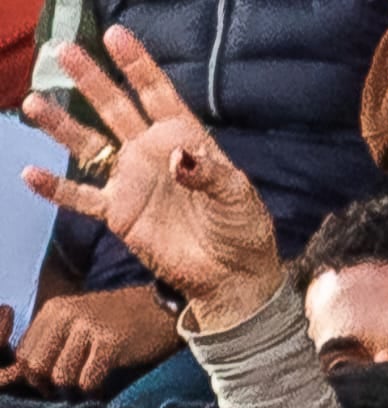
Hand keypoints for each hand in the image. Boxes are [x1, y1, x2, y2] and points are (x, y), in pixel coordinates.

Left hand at [0, 287, 177, 395]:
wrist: (166, 309)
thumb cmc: (127, 320)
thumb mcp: (83, 320)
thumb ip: (59, 338)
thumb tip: (37, 373)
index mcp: (55, 309)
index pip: (25, 351)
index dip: (35, 376)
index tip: (53, 386)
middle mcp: (66, 315)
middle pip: (37, 366)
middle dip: (50, 386)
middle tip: (70, 393)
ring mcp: (88, 328)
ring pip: (61, 376)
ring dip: (74, 391)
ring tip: (89, 391)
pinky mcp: (110, 344)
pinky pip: (88, 381)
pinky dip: (94, 393)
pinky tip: (104, 391)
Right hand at [19, 26, 278, 331]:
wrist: (233, 276)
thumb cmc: (242, 229)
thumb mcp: (238, 196)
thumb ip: (209, 173)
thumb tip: (176, 159)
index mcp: (184, 139)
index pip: (157, 95)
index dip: (137, 66)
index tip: (115, 36)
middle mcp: (151, 153)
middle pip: (115, 108)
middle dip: (92, 80)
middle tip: (64, 51)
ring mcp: (132, 182)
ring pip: (90, 145)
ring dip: (63, 125)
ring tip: (34, 103)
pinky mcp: (120, 214)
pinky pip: (82, 197)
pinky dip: (57, 188)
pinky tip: (32, 174)